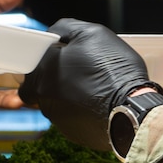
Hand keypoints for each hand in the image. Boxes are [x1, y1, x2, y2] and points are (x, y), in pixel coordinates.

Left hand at [19, 18, 154, 150]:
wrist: (132, 109)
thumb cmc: (112, 69)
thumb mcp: (90, 33)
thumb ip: (64, 29)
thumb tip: (54, 35)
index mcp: (42, 73)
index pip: (30, 66)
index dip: (46, 59)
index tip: (62, 56)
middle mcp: (44, 99)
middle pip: (42, 85)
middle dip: (58, 77)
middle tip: (81, 71)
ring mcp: (58, 119)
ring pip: (57, 103)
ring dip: (70, 95)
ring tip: (94, 87)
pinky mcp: (73, 134)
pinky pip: (73, 118)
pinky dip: (82, 110)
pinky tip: (99, 103)